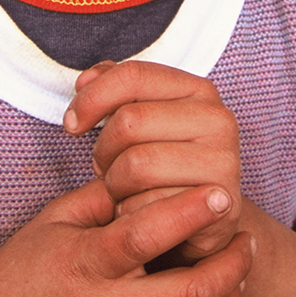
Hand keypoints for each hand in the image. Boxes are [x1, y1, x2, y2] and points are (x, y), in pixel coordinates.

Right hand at [0, 177, 254, 296]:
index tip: (220, 194)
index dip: (190, 212)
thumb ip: (105, 195)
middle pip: (190, 293)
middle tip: (245, 242)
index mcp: (83, 266)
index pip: (145, 236)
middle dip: (232, 264)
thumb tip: (153, 169)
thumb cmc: (24, 271)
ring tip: (237, 275)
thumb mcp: (54, 220)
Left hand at [64, 61, 242, 264]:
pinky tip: (139, 212)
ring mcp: (223, 162)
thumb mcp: (144, 121)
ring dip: (115, 185)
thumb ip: (115, 91)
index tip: (72, 124)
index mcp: (199, 90)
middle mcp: (218, 119)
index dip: (91, 99)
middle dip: (103, 151)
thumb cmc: (165, 165)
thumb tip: (84, 82)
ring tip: (123, 190)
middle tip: (106, 169)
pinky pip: (149, 207)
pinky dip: (131, 213)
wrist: (206, 220)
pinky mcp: (219, 204)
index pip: (133, 76)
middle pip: (129, 122)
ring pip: (136, 165)